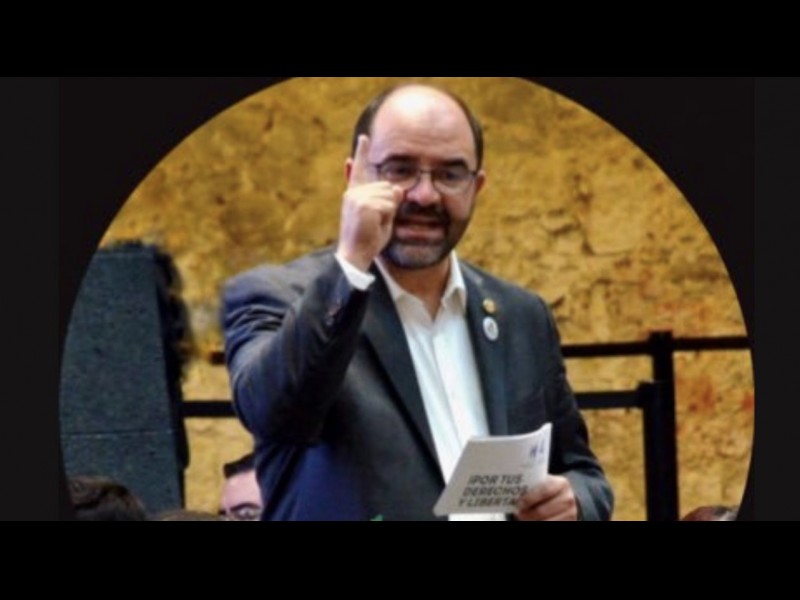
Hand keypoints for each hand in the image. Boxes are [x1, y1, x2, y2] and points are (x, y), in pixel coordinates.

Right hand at [338, 135, 404, 271]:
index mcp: (355, 194)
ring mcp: (357, 197)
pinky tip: (374, 225)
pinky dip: (387, 217)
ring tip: (374, 225)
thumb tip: (397, 189)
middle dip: (389, 206)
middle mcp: (353, 192)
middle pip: (387, 187)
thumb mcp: (382, 218)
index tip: (364, 138)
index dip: (361, 153)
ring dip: (388, 213)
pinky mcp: (363, 204)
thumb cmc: (368, 240)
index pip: (359, 170)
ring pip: (389, 196)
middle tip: (376, 223)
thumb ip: (388, 201)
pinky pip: (389, 205)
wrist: (355, 255)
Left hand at [516, 476, 579, 521]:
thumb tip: (515, 492)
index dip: (530, 498)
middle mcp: (568, 498)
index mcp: (561, 484)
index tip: (519, 503)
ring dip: (533, 520)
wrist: (566, 499)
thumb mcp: (546, 483)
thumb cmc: (550, 490)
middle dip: (529, 513)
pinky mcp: (570, 522)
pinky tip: (533, 521)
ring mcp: (570, 513)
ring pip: (547, 521)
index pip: (544, 491)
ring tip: (524, 518)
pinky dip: (539, 523)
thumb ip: (534, 486)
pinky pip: (551, 525)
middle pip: (543, 510)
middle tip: (519, 514)